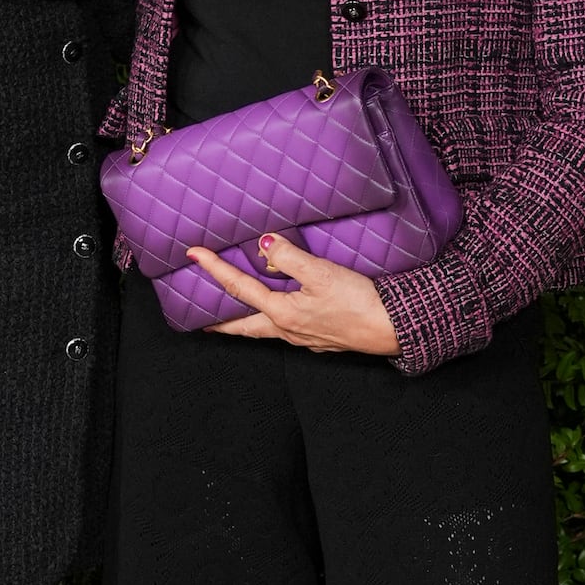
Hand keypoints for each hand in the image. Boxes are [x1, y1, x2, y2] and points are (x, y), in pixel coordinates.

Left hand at [187, 235, 400, 355]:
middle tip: (200, 321)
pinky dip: (275, 323)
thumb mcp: (321, 273)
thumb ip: (289, 257)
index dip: (213, 268)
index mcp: (282, 312)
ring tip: (235, 317)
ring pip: (265, 330)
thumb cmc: (360, 302)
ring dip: (247, 323)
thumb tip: (264, 244)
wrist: (392, 329)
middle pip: (243, 326)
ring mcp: (304, 338)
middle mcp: (288, 330)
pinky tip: (283, 316)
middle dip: (220, 324)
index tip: (193, 254)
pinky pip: (289, 331)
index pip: (237, 287)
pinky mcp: (321, 339)